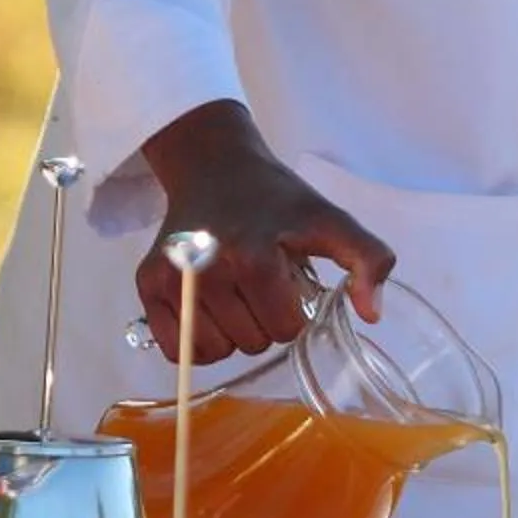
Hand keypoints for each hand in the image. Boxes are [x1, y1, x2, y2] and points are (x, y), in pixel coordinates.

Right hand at [134, 100, 394, 364]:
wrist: (216, 166)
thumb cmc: (276, 199)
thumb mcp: (330, 219)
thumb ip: (367, 259)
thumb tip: (371, 314)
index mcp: (253, 255)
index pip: (284, 329)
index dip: (293, 308)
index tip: (286, 277)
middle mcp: (205, 270)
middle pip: (251, 343)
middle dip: (262, 318)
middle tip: (258, 278)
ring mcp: (171, 279)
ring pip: (215, 352)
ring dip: (232, 331)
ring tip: (234, 288)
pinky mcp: (146, 286)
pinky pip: (178, 351)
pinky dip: (198, 340)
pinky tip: (209, 306)